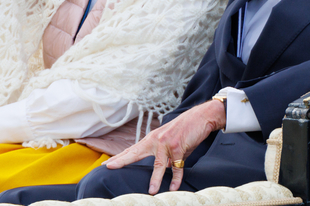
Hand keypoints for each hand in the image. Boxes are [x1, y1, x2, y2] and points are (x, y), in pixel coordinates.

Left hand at [104, 99, 225, 193]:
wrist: (201, 117)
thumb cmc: (186, 130)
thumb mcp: (171, 142)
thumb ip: (164, 154)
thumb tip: (163, 169)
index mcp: (152, 138)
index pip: (133, 149)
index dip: (120, 157)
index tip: (108, 163)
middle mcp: (156, 140)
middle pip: (136, 152)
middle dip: (122, 160)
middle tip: (109, 167)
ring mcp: (166, 143)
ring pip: (158, 165)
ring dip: (155, 179)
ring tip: (151, 191)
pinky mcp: (178, 146)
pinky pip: (177, 166)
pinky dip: (177, 178)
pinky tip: (174, 187)